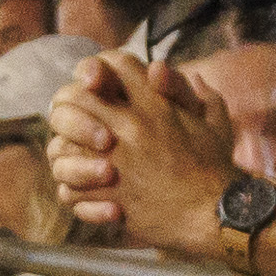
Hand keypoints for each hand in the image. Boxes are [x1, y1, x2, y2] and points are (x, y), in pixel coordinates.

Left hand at [69, 53, 242, 247]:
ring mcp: (115, 160)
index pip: (114, 63)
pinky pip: (68, 188)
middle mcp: (129, 126)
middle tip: (77, 119)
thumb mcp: (213, 119)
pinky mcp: (109, 194)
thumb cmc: (215, 167)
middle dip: (71, 105)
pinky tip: (87, 191)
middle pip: (73, 96)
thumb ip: (190, 91)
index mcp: (154, 104)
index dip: (102, 67)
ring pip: (60, 144)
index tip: (99, 82)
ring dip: (66, 151)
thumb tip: (171, 71)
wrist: (213, 212)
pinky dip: (73, 190)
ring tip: (78, 158)